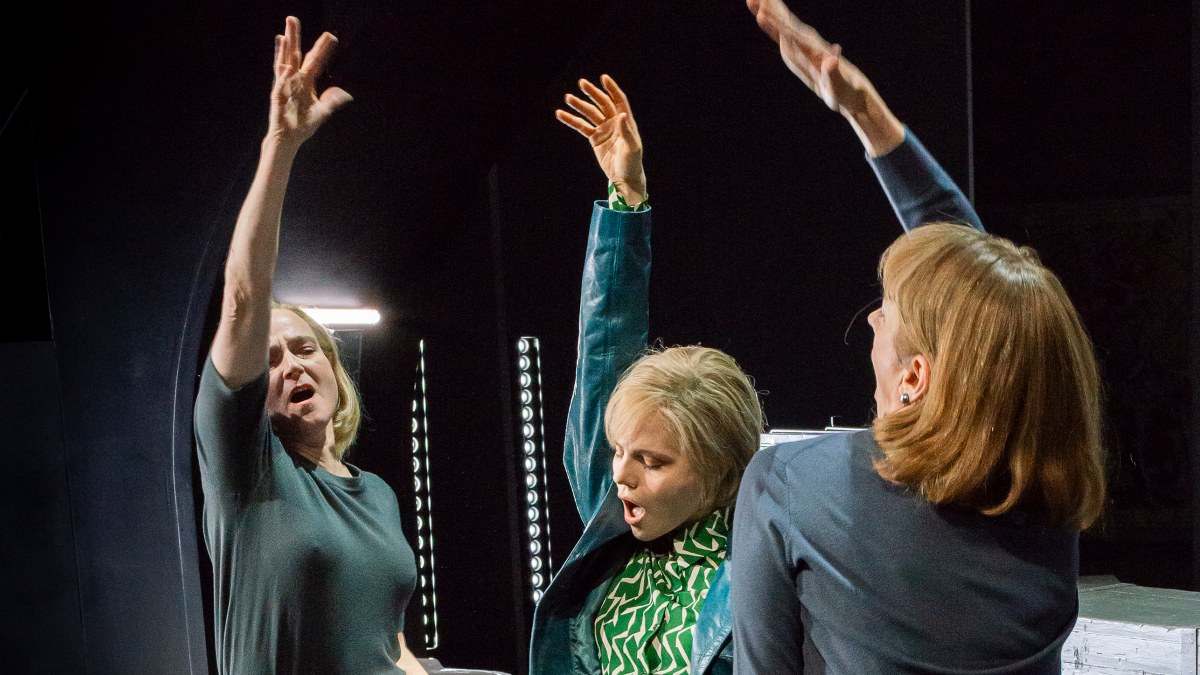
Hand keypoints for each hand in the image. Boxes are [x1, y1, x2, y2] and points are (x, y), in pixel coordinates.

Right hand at [267, 16, 352, 149]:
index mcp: (307, 82)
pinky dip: (282, 65)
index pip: (315, 60)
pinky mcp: (278, 92)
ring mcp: (285, 83)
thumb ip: (332, 101)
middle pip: (296, 53)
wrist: (289, 138)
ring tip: (286, 28)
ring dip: (286, 44)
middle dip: (295, 36)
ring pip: (285, 59)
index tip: (331, 36)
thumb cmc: (304, 125)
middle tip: (293, 18)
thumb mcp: (323, 112)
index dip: (323, 48)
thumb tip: (346, 94)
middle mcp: (296, 79)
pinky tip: (284, 54)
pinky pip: (280, 76)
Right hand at [555, 75, 647, 205]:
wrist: (624, 178)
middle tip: (581, 83)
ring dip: (579, 105)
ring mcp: (603, 129)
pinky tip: (561, 114)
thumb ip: (626, 131)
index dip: (611, 88)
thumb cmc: (632, 163)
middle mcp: (614, 122)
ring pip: (590, 113)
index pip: (618, 100)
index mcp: (626, 121)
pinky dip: (571, 120)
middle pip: (602, 103)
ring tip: (568, 98)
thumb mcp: (632, 148)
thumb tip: (620, 114)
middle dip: (592, 93)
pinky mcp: (594, 138)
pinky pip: (581, 127)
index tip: (603, 78)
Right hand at [746, 0, 903, 155]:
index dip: (776, 26)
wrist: (856, 92)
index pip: (791, 36)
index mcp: (814, 53)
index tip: (762, 15)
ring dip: (771, 12)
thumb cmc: (847, 94)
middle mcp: (809, 45)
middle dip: (770, 11)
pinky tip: (765, 16)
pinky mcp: (803, 51)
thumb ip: (834, 75)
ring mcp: (806, 47)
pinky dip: (775, 24)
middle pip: (786, 25)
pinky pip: (786, 34)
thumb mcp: (841, 89)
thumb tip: (831, 60)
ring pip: (785, 25)